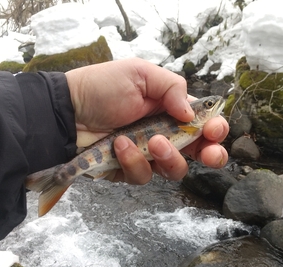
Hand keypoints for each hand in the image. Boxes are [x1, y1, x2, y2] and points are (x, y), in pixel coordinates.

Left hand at [65, 58, 228, 183]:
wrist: (67, 110)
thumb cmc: (102, 87)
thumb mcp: (140, 74)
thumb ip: (172, 88)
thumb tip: (191, 116)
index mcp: (171, 110)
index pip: (203, 124)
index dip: (215, 130)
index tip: (213, 131)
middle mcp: (164, 134)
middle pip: (198, 153)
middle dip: (209, 156)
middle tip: (207, 154)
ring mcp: (147, 154)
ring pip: (174, 169)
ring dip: (166, 156)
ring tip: (149, 140)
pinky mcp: (128, 169)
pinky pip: (142, 176)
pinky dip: (133, 161)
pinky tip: (119, 145)